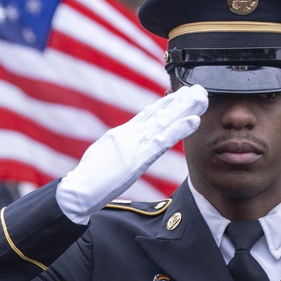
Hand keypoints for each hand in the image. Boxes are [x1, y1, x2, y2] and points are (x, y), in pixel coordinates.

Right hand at [57, 85, 207, 222]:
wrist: (79, 190)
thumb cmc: (89, 180)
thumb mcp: (104, 158)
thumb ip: (117, 150)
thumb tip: (125, 149)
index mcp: (120, 134)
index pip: (145, 116)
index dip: (164, 104)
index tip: (178, 95)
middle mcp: (128, 134)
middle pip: (158, 114)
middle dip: (178, 102)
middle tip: (197, 90)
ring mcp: (133, 143)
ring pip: (163, 122)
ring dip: (184, 110)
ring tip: (201, 99)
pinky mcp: (138, 157)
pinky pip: (163, 140)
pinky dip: (179, 129)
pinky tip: (193, 122)